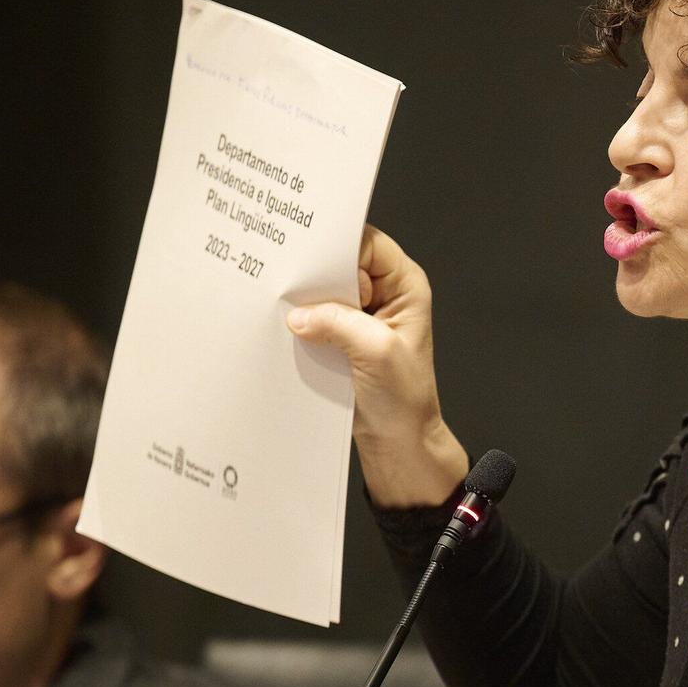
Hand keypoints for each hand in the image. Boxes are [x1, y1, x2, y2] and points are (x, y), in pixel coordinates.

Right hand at [285, 224, 467, 506]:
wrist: (398, 441)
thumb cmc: (404, 399)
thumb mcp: (376, 353)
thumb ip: (339, 324)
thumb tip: (298, 313)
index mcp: (405, 285)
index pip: (367, 245)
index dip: (339, 248)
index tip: (308, 256)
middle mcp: (383, 293)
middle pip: (342, 265)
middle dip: (316, 273)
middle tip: (286, 279)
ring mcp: (360, 315)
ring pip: (325, 291)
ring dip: (305, 300)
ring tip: (282, 303)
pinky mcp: (340, 337)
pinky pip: (316, 317)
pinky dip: (301, 322)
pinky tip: (284, 326)